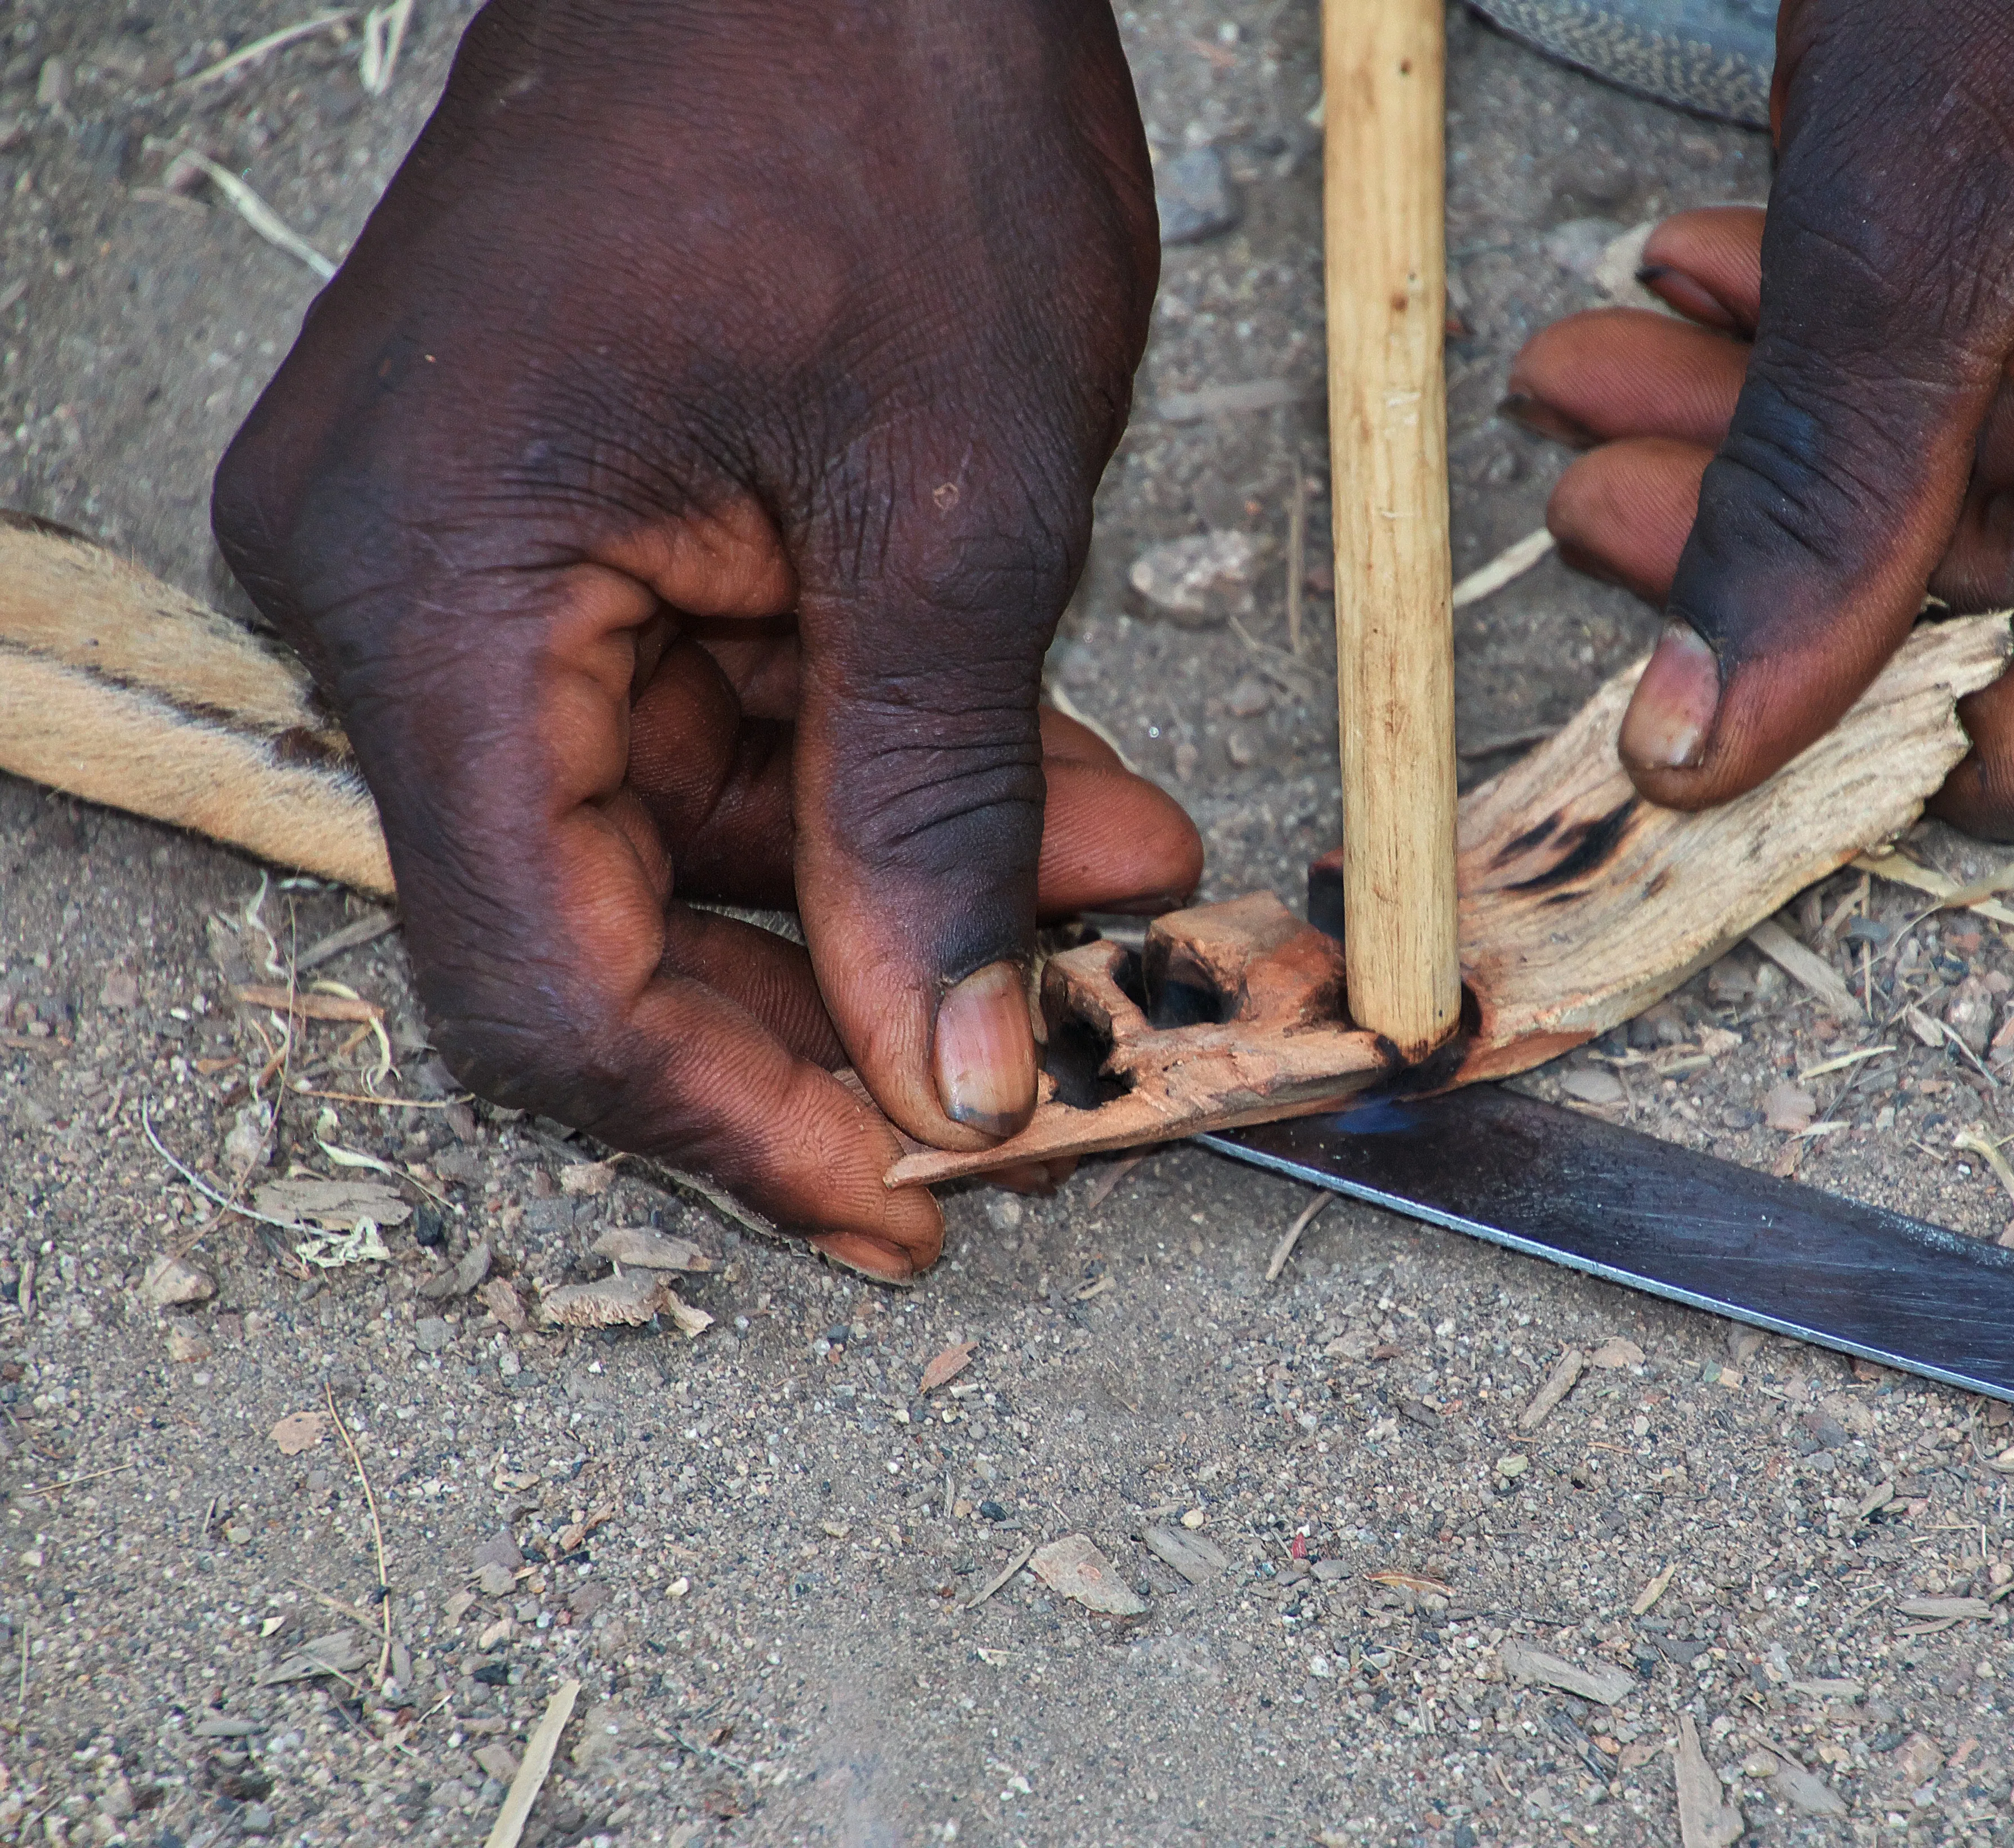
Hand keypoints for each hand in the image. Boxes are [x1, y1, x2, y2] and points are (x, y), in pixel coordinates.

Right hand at [212, 0, 1195, 1278]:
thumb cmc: (880, 114)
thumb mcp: (957, 501)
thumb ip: (932, 807)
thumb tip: (944, 1069)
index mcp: (432, 585)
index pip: (539, 977)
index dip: (732, 1126)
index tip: (912, 1202)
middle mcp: (386, 591)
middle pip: (591, 924)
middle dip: (837, 1004)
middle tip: (1040, 1066)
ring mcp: (453, 554)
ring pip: (668, 829)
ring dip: (889, 878)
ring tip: (1109, 879)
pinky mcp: (547, 519)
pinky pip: (692, 716)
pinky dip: (860, 768)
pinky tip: (1039, 791)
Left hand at [1505, 0, 2013, 911]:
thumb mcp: (1909, 236)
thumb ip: (1812, 519)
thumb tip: (1701, 748)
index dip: (2006, 779)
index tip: (1803, 709)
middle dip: (1812, 571)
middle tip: (1604, 489)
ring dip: (1800, 462)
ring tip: (1605, 378)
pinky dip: (1875, 376)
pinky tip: (1705, 297)